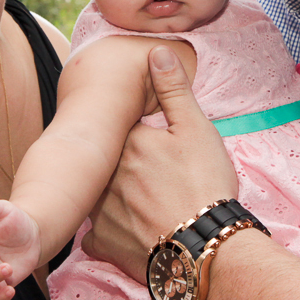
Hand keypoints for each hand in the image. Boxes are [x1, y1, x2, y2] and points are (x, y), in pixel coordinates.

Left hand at [82, 45, 237, 276]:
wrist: (204, 248)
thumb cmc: (204, 185)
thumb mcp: (197, 129)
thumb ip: (173, 89)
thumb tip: (156, 51)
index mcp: (126, 141)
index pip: (122, 127)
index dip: (141, 136)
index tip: (156, 146)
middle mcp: (104, 172)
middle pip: (109, 162)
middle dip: (124, 167)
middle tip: (152, 178)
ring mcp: (98, 210)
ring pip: (97, 196)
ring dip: (112, 198)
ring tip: (141, 203)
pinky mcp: (102, 244)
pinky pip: (95, 236)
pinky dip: (109, 234)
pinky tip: (128, 233)